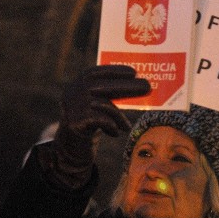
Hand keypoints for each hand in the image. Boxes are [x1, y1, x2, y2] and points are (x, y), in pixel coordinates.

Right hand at [47, 65, 150, 188]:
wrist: (70, 146)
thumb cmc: (90, 122)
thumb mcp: (97, 104)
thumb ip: (109, 94)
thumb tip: (138, 87)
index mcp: (77, 83)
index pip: (96, 72)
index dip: (115, 71)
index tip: (134, 72)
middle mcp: (73, 91)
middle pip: (102, 86)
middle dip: (128, 86)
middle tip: (147, 87)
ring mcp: (72, 106)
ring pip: (104, 104)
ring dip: (119, 116)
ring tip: (126, 126)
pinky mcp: (75, 122)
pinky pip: (102, 120)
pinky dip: (112, 126)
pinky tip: (114, 133)